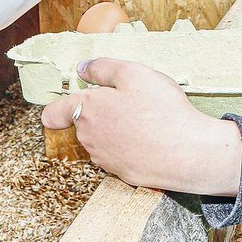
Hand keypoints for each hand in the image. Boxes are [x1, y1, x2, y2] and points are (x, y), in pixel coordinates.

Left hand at [42, 58, 241, 195]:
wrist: (187, 153)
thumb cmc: (162, 110)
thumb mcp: (134, 73)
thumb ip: (103, 67)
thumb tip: (82, 68)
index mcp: (87, 111)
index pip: (54, 113)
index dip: (58, 106)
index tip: (70, 101)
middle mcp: (89, 138)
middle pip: (83, 124)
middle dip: (100, 112)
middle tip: (129, 101)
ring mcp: (104, 159)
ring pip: (101, 140)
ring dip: (114, 130)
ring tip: (145, 120)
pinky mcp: (122, 174)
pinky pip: (119, 155)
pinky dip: (129, 147)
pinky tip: (150, 139)